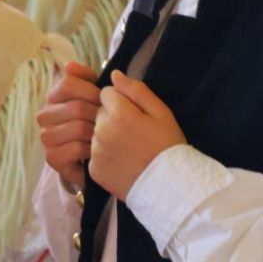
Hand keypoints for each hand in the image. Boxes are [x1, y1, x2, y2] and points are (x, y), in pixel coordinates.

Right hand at [36, 61, 101, 191]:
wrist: (97, 157)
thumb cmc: (96, 121)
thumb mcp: (95, 95)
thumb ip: (86, 77)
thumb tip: (69, 64)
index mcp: (53, 96)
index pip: (68, 83)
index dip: (92, 91)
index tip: (106, 100)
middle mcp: (45, 115)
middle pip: (76, 107)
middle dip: (99, 114)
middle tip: (111, 121)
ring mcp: (46, 137)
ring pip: (77, 128)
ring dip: (97, 133)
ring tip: (105, 136)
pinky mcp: (52, 157)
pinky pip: (75, 148)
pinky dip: (91, 149)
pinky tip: (97, 151)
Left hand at [88, 71, 184, 199]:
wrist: (169, 186)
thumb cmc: (168, 145)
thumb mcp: (161, 112)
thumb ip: (136, 90)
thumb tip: (114, 75)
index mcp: (118, 113)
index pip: (106, 93)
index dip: (121, 101)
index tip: (134, 114)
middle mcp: (102, 130)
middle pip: (99, 113)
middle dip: (112, 118)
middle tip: (133, 133)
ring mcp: (95, 152)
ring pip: (95, 133)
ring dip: (106, 136)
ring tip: (128, 149)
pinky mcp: (93, 169)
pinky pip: (94, 154)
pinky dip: (105, 156)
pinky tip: (122, 162)